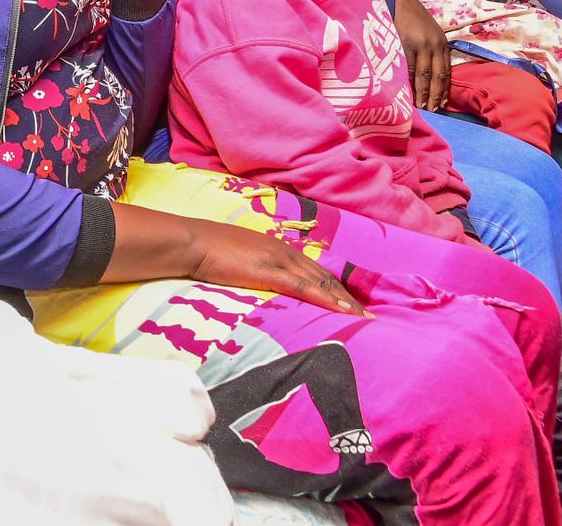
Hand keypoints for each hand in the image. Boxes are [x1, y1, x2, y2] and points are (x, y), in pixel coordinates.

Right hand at [188, 220, 367, 315]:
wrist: (193, 242)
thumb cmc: (209, 253)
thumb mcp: (238, 261)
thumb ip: (254, 271)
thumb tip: (260, 286)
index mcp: (278, 249)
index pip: (314, 270)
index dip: (334, 287)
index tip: (350, 304)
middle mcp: (285, 252)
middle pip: (324, 276)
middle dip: (347, 297)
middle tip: (368, 316)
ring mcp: (279, 260)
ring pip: (320, 282)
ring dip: (343, 302)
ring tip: (362, 319)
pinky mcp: (271, 271)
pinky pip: (305, 288)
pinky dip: (326, 300)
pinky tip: (341, 312)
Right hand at [393, 0, 449, 111]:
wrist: (398, 1)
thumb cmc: (412, 20)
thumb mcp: (428, 34)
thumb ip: (431, 52)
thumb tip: (431, 79)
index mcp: (442, 44)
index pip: (446, 72)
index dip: (444, 90)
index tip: (442, 105)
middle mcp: (435, 45)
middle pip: (438, 76)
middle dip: (436, 95)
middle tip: (432, 111)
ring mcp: (420, 45)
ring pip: (423, 75)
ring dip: (422, 93)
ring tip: (420, 107)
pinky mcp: (405, 43)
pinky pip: (407, 67)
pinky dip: (408, 82)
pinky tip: (406, 92)